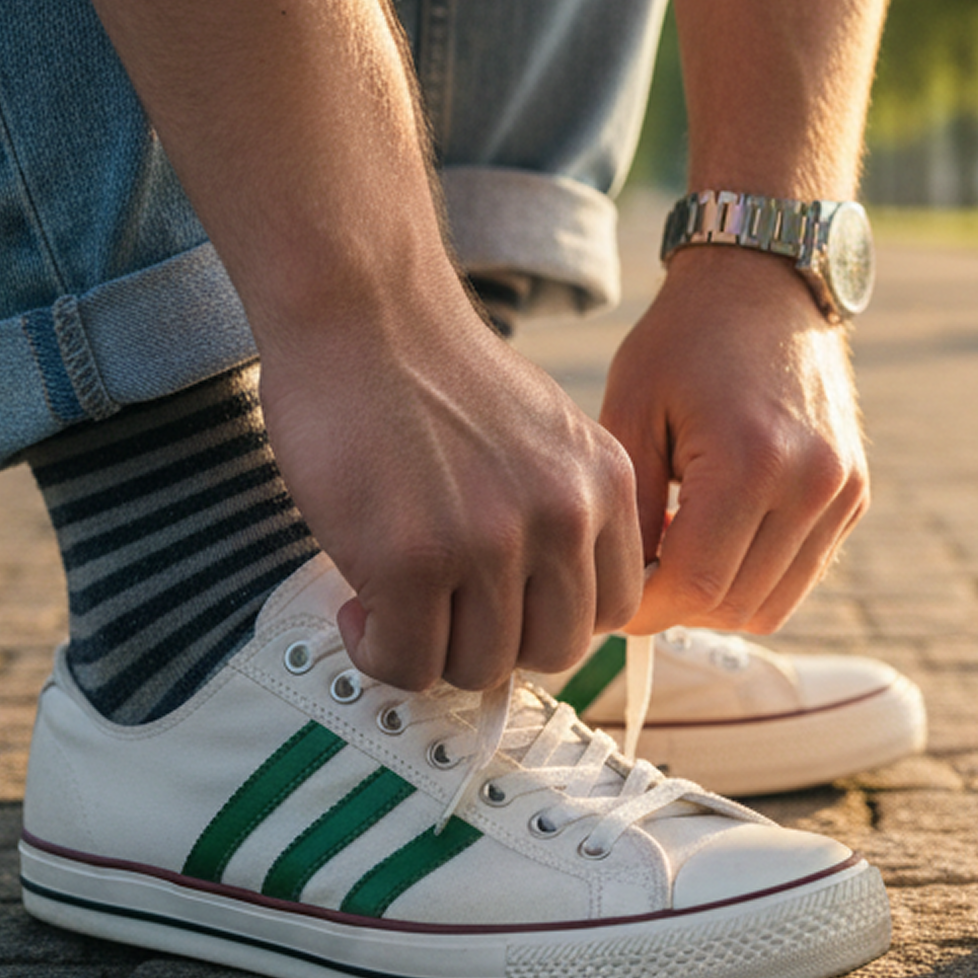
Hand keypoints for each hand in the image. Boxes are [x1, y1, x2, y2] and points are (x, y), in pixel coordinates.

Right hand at [256, 283, 643, 692]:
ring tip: (397, 606)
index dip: (553, 620)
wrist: (363, 311)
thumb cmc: (434, 369)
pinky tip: (362, 607)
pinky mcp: (411, 561)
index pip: (616, 609)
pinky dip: (379, 651)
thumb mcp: (545, 434)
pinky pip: (408, 661)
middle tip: (447, 614)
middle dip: (496, 645)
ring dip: (431, 650)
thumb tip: (545, 597)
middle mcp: (561, 515)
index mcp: (602, 483)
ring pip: (481, 667)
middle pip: (554, 650)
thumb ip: (559, 509)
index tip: (509, 612)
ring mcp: (489, 542)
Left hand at [601, 246, 868, 634]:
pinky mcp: (854, 496)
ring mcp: (842, 492)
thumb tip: (629, 590)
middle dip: (677, 608)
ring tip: (678, 551)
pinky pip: (801, 574)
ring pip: (771, 604)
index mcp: (752, 461)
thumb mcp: (633, 410)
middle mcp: (811, 484)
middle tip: (638, 574)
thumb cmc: (687, 339)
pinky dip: (755, 575)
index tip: (612, 599)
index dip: (644, 611)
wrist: (765, 287)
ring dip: (717, 599)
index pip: (695, 586)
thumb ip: (631, 510)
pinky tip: (719, 533)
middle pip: (734, 606)